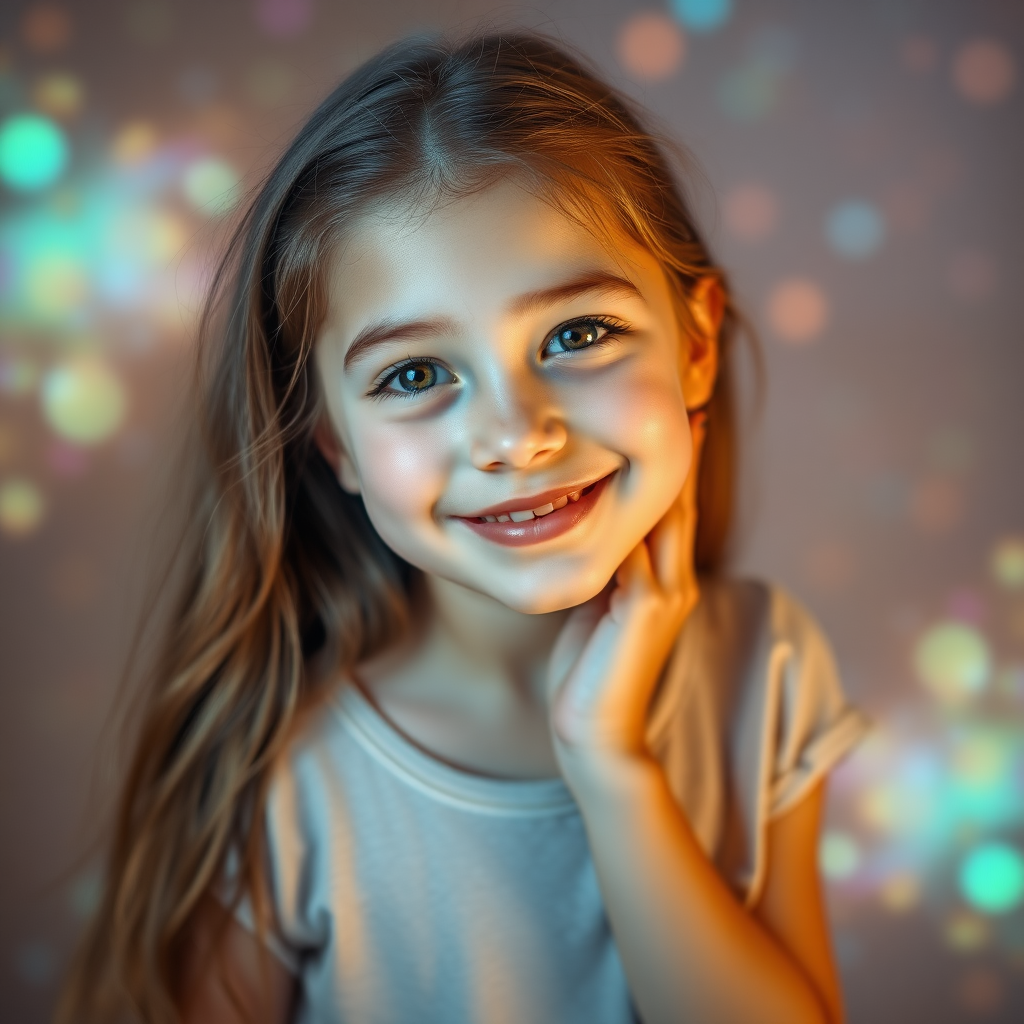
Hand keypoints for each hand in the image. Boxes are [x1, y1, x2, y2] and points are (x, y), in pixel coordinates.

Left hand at [547, 411, 706, 783]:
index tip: (655, 409)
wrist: (594, 733)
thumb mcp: (593, 607)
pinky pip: (640, 544)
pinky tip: (608, 472)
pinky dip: (629, 507)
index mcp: (663, 576)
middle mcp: (674, 578)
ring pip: (666, 512)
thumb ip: (600, 569)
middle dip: (669, 444)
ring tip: (654, 412)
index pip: (667, 502)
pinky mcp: (648, 608)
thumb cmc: (586, 670)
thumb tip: (577, 526)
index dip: (662, 456)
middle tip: (664, 387)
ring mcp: (667, 592)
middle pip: (675, 495)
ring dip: (658, 464)